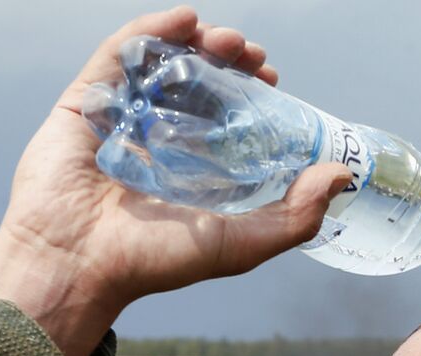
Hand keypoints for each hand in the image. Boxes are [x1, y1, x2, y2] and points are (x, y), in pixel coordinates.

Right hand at [0, 6, 350, 355]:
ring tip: (226, 39)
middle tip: (252, 54)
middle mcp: (154, 141)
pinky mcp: (82, 104)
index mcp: (188, 170)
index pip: (224, 116)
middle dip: (228, 61)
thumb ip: (294, 216)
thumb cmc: (154, 261)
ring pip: (160, 64)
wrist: (79, 265)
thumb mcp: (240, 243)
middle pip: (196, 84)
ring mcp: (118, 119)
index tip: (272, 78)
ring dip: (197, 42)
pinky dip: (150, 30)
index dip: (250, 92)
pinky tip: (183, 20)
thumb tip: (341, 175)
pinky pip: (116, 55)